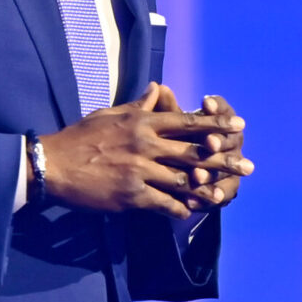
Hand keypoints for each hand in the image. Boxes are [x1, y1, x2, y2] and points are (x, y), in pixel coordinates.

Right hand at [39, 84, 248, 218]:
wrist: (53, 165)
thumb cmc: (80, 137)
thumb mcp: (110, 114)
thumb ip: (138, 105)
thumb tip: (158, 90)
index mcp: (142, 122)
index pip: (188, 122)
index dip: (217, 125)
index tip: (239, 127)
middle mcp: (145, 144)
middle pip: (194, 152)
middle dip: (224, 160)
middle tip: (248, 166)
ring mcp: (139, 170)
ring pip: (183, 180)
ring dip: (206, 189)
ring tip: (225, 194)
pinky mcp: (131, 194)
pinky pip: (164, 203)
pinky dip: (179, 208)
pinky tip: (190, 212)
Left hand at [156, 90, 249, 207]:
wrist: (175, 171)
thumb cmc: (171, 139)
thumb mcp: (164, 126)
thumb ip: (164, 110)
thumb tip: (159, 88)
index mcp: (220, 125)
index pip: (224, 113)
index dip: (216, 108)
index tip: (204, 102)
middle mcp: (231, 146)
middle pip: (231, 142)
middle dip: (220, 142)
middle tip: (209, 142)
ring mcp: (230, 169)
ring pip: (227, 172)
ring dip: (212, 174)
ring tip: (197, 177)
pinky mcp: (224, 191)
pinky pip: (221, 196)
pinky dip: (208, 199)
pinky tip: (192, 203)